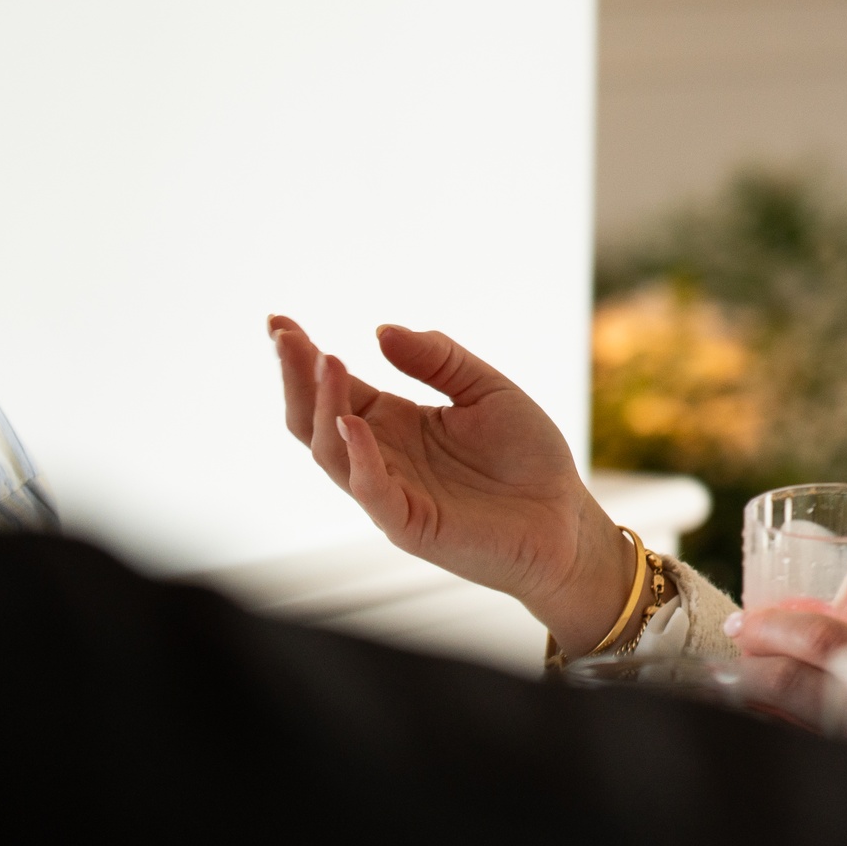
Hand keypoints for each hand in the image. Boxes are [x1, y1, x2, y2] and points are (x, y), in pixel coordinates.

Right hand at [268, 315, 634, 652]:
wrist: (567, 520)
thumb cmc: (529, 458)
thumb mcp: (488, 389)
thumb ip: (439, 359)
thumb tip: (380, 329)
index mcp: (396, 422)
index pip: (336, 387)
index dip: (305, 356)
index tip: (279, 321)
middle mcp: (382, 456)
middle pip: (316, 417)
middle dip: (296, 376)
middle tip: (284, 334)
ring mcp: (392, 491)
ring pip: (331, 452)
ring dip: (325, 406)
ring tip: (328, 361)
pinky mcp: (410, 524)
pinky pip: (372, 491)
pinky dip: (358, 458)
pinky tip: (355, 423)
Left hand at [725, 603, 846, 731]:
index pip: (827, 642)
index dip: (775, 628)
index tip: (745, 622)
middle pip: (795, 686)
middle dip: (748, 666)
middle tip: (726, 655)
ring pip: (785, 728)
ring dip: (747, 704)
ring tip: (724, 686)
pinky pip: (796, 759)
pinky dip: (769, 738)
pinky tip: (756, 727)